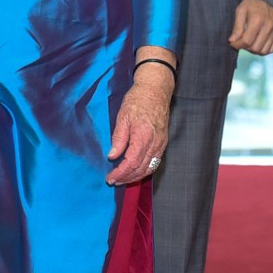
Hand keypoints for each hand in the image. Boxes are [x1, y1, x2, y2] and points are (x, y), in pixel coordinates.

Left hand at [106, 68, 172, 184]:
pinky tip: (136, 171)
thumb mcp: (122, 117)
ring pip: (149, 167)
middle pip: (141, 169)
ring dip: (136, 176)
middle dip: (126, 178)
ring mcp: (161, 144)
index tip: (109, 178)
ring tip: (123, 179)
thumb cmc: (137, 101)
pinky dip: (145, 170)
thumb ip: (118, 139)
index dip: (120, 173)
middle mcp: (154, 144)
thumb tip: (112, 156)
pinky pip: (155, 162)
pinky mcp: (163, 142)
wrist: (156, 90)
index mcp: (143, 137)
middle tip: (113, 181)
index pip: (131, 163)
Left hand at [229, 0, 272, 54]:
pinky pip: (270, 49)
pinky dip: (262, 50)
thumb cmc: (251, 5)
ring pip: (263, 51)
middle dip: (244, 47)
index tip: (232, 42)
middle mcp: (268, 27)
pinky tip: (256, 43)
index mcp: (257, 20)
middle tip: (240, 41)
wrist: (267, 0)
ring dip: (253, 50)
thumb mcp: (240, 11)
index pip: (246, 41)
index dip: (237, 45)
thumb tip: (232, 41)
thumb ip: (237, 27)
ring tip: (248, 42)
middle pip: (255, 48)